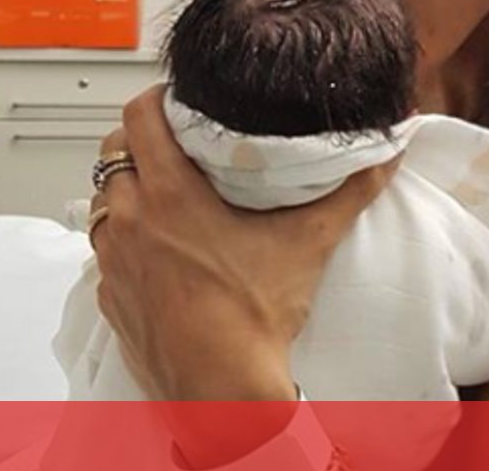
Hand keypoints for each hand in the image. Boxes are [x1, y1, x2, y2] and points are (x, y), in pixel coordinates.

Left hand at [89, 86, 395, 459]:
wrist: (220, 388)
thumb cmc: (253, 320)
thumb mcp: (307, 245)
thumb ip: (348, 194)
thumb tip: (383, 159)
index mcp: (170, 196)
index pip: (139, 117)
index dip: (155, 99)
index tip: (176, 102)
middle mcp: (131, 221)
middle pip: (113, 153)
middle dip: (139, 144)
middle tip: (174, 149)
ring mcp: (115, 260)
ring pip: (105, 203)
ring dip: (128, 192)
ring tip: (167, 198)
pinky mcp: (110, 295)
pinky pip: (107, 251)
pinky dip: (127, 241)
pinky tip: (162, 252)